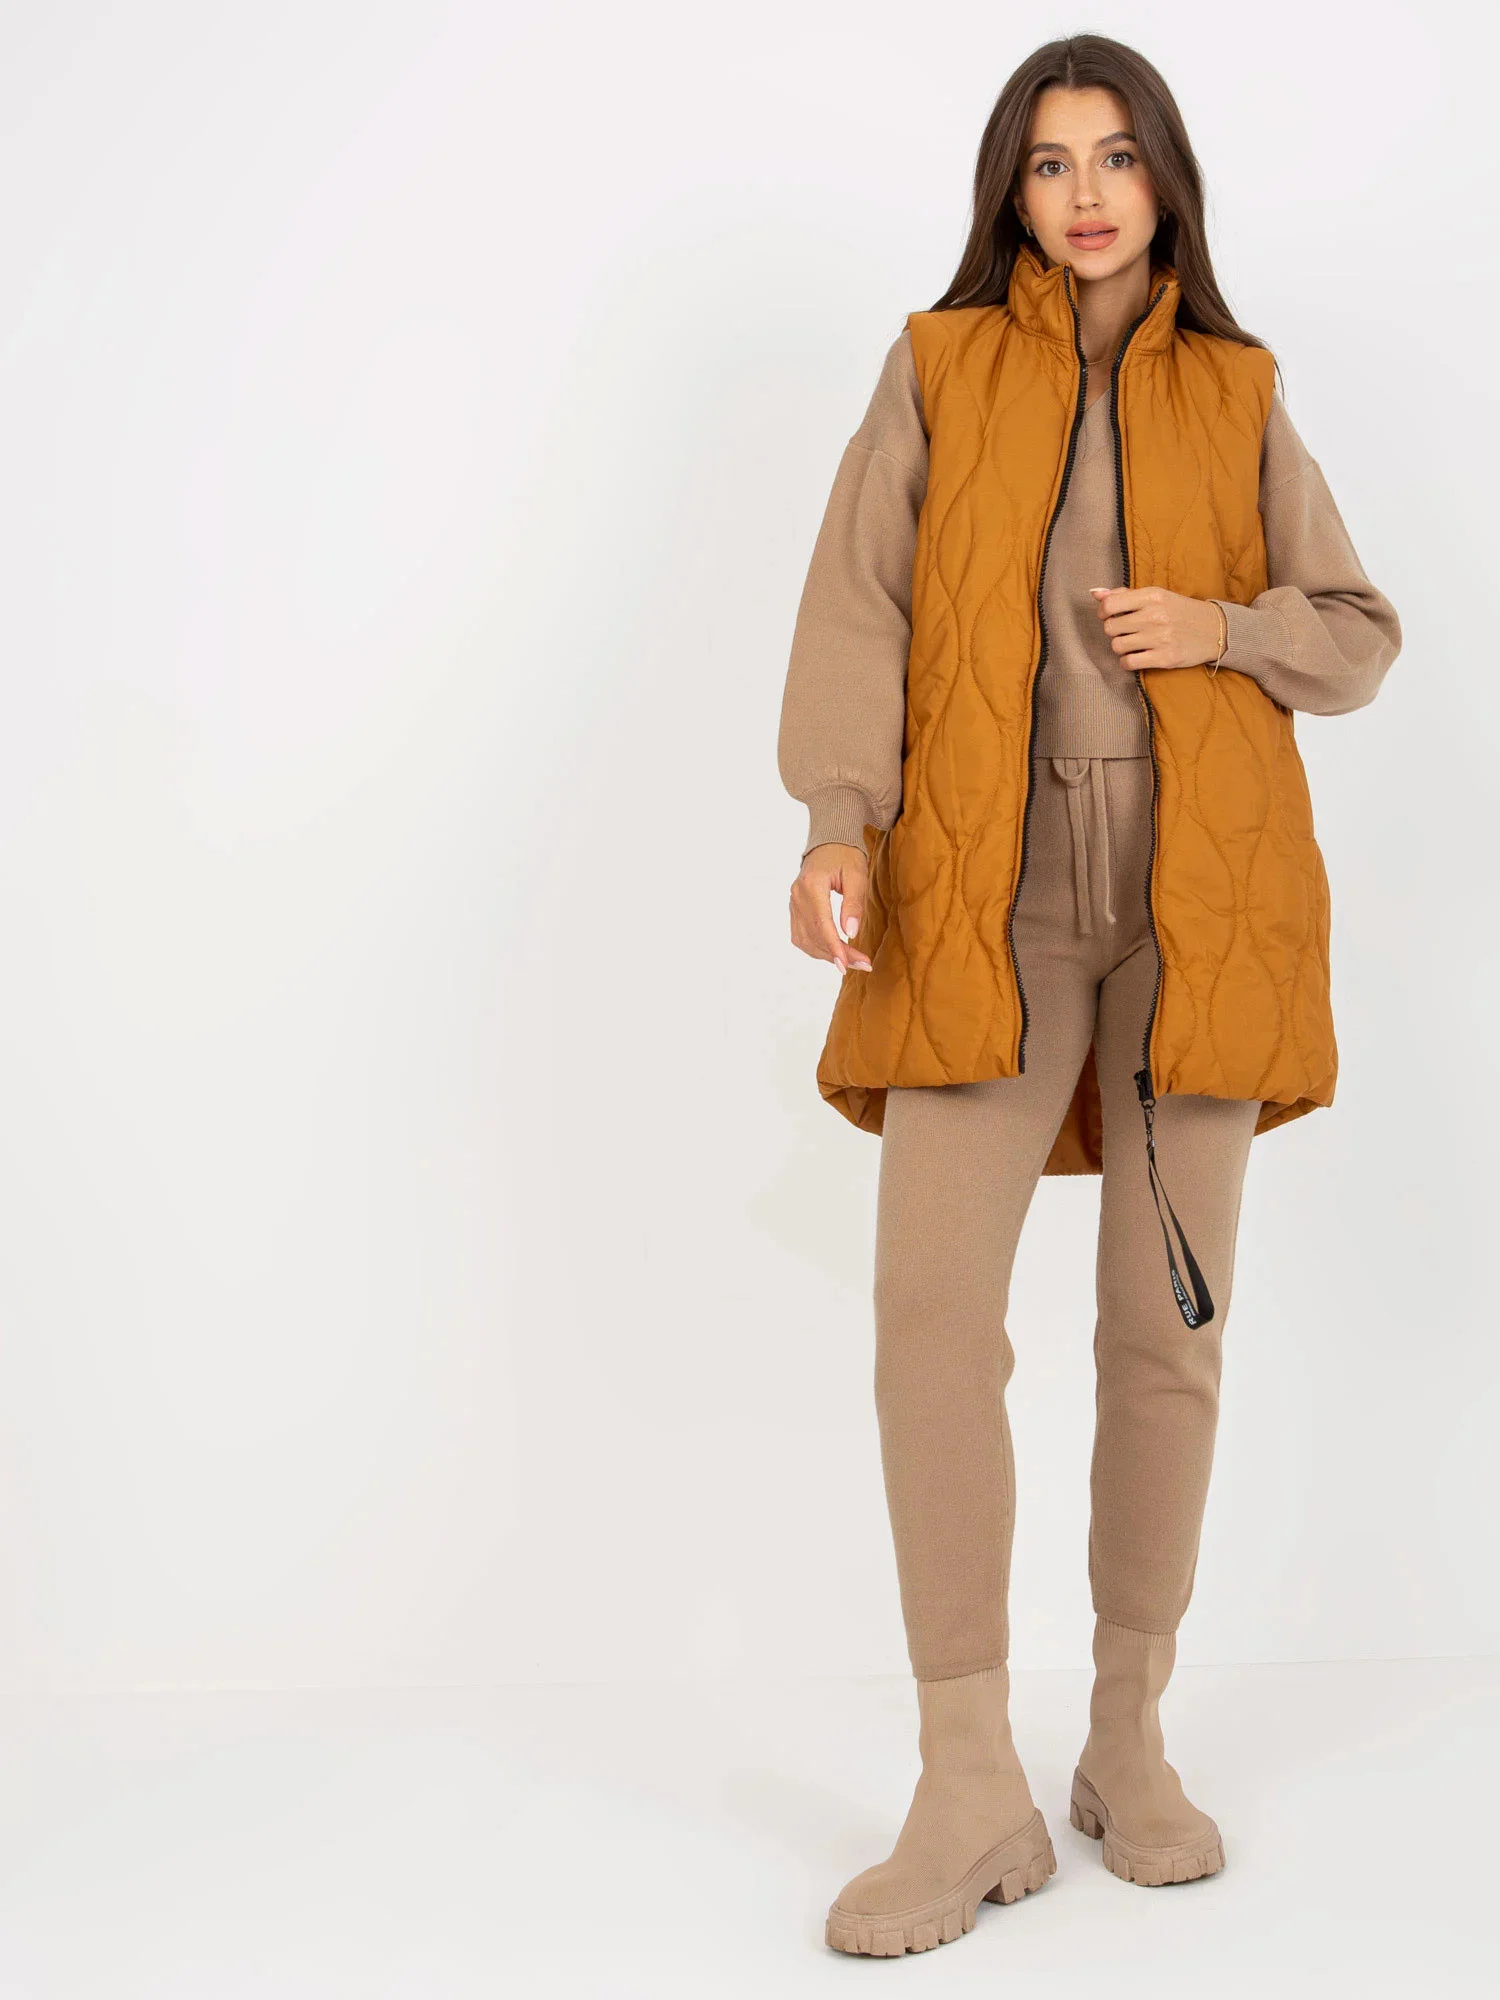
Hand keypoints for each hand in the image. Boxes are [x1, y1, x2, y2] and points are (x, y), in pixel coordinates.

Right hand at [790, 843, 872, 972]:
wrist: (829, 843)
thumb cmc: (846, 856)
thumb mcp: (857, 875)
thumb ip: (854, 903)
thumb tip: (851, 932)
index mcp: (812, 885)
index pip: (821, 923)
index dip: (834, 947)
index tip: (847, 965)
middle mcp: (797, 896)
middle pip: (815, 935)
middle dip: (837, 954)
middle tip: (863, 964)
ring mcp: (793, 903)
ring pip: (805, 940)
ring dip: (827, 954)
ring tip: (852, 961)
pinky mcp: (795, 909)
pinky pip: (801, 936)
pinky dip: (816, 948)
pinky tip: (834, 951)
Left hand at [1090, 585, 1224, 670]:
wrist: (1214, 629)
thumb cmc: (1179, 611)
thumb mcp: (1157, 596)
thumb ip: (1125, 595)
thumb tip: (1095, 593)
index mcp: (1152, 596)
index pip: (1110, 605)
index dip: (1103, 612)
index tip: (1109, 615)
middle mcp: (1155, 616)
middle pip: (1110, 628)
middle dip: (1114, 631)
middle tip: (1126, 631)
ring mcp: (1160, 638)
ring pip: (1117, 646)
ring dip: (1120, 647)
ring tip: (1132, 644)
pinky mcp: (1165, 658)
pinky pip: (1129, 663)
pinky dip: (1127, 662)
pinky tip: (1135, 657)